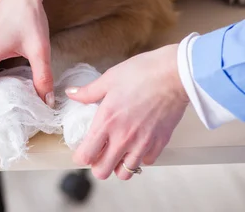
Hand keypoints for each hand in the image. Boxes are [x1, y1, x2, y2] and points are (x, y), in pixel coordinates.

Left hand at [66, 44, 189, 179]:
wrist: (175, 75)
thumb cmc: (142, 74)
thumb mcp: (109, 79)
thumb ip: (88, 92)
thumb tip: (71, 93)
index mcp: (106, 122)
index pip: (86, 155)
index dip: (80, 156)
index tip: (81, 150)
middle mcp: (123, 138)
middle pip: (102, 171)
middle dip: (96, 165)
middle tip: (98, 153)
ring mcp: (143, 143)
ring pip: (125, 172)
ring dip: (118, 165)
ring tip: (117, 152)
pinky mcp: (160, 144)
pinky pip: (146, 162)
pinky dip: (140, 158)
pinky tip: (137, 144)